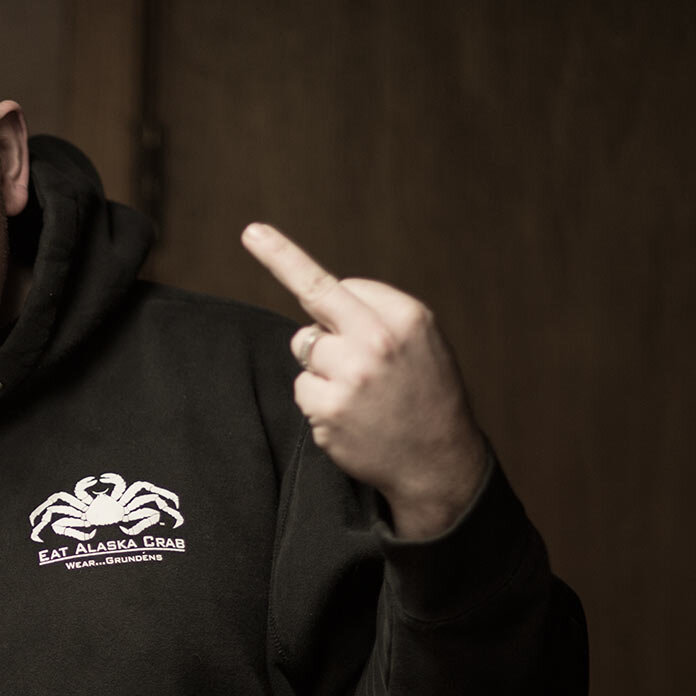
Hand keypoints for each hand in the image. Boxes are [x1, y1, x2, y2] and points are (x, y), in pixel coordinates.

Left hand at [241, 223, 487, 538]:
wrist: (439, 461)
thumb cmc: (427, 395)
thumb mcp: (422, 340)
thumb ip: (377, 315)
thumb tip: (318, 304)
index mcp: (404, 316)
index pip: (340, 285)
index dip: (316, 284)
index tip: (256, 234)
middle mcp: (377, 340)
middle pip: (313, 304)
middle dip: (290, 276)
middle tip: (263, 246)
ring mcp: (350, 375)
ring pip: (305, 352)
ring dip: (321, 371)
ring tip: (361, 396)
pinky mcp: (328, 409)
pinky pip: (301, 390)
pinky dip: (318, 403)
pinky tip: (350, 418)